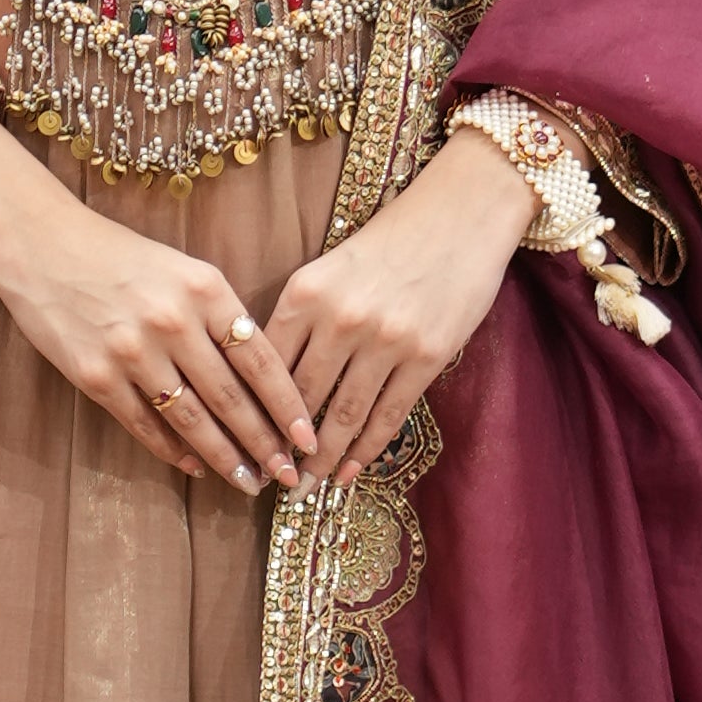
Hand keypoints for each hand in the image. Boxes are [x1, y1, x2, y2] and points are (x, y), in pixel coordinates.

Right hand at [0, 104, 316, 489]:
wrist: (40, 241)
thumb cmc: (119, 254)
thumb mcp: (182, 268)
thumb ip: (219, 314)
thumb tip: (256, 376)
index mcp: (205, 289)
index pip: (261, 360)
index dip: (289, 406)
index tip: (307, 438)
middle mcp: (173, 321)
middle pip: (231, 398)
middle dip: (265, 444)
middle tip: (288, 476)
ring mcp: (132, 352)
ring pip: (191, 419)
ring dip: (225, 457)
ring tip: (249, 482)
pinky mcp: (95, 375)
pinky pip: (144, 424)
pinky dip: (173, 450)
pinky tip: (195, 466)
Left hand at [269, 131, 535, 484]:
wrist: (460, 215)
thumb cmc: (390, 242)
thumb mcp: (329, 269)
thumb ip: (302, 317)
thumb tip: (272, 380)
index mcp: (305, 291)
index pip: (266, 364)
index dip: (252, 410)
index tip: (241, 441)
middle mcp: (340, 318)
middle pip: (300, 398)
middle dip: (282, 446)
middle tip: (269, 478)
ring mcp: (384, 340)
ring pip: (342, 415)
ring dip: (322, 458)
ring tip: (306, 486)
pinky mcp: (425, 356)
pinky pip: (388, 414)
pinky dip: (366, 449)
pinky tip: (350, 471)